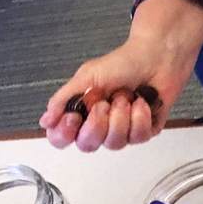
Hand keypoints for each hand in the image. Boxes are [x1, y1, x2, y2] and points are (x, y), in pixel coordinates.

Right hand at [40, 0, 202, 151]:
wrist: (157, 57)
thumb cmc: (123, 64)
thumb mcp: (87, 77)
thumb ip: (64, 99)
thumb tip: (45, 120)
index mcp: (82, 112)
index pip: (62, 138)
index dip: (64, 134)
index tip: (74, 117)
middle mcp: (100, 125)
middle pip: (88, 145)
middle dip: (97, 125)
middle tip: (104, 104)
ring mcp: (123, 130)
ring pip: (114, 143)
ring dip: (121, 117)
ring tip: (126, 96)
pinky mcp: (145, 131)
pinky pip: (138, 137)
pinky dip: (140, 117)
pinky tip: (141, 102)